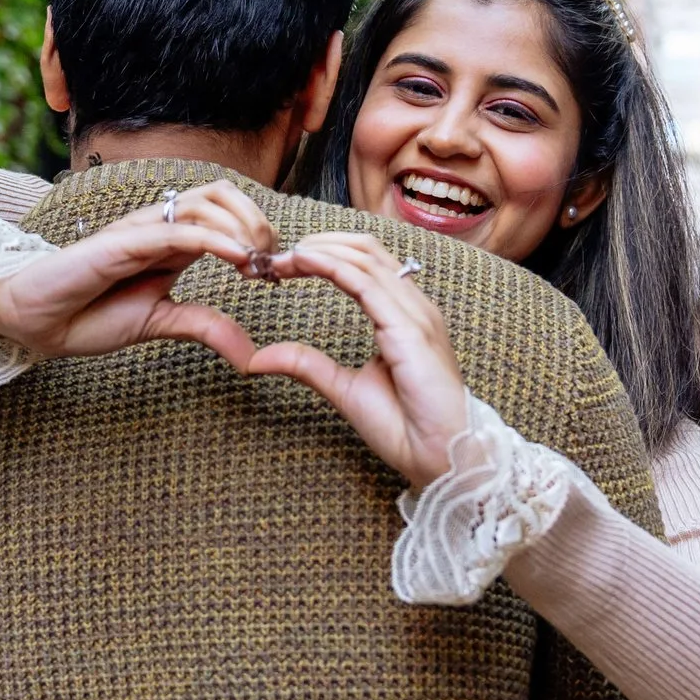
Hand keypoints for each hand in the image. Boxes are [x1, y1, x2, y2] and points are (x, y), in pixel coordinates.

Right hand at [0, 182, 278, 365]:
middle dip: (258, 221)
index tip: (276, 274)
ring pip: (205, 201)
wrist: (34, 320)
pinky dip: (215, 239)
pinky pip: (176, 229)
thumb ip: (204, 327)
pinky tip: (237, 258)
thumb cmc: (88, 314)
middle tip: (272, 262)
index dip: (259, 233)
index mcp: (173, 243)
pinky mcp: (123, 241)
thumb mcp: (160, 323)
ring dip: (242, 226)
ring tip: (257, 262)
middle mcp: (161, 227)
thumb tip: (250, 356)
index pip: (227, 213)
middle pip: (223, 194)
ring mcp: (142, 230)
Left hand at [248, 232, 469, 486]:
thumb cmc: (405, 426)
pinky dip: (330, 266)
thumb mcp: (344, 389)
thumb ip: (306, 365)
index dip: (322, 255)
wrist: (440, 456)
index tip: (281, 265)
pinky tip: (302, 262)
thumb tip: (258, 359)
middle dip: (318, 243)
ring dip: (318, 250)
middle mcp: (412, 306)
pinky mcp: (409, 329)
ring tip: (283, 257)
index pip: (363, 264)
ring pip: (364, 257)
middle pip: (365, 248)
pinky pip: (366, 284)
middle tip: (276, 255)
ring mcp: (414, 314)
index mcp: (403, 315)